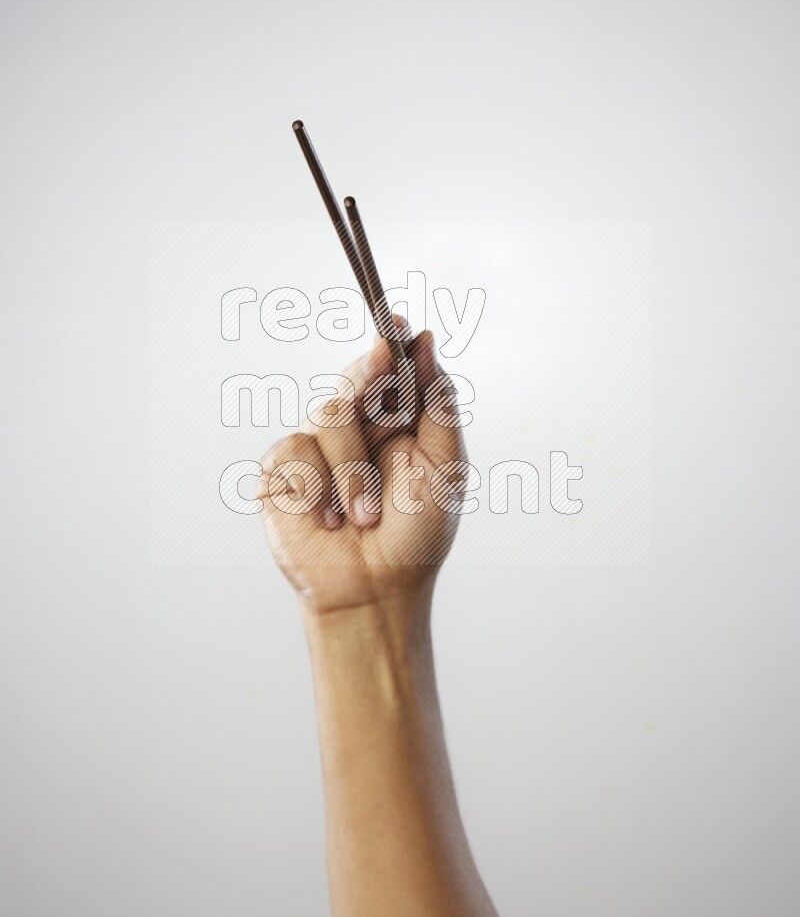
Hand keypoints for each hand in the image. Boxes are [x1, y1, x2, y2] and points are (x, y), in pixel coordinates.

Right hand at [259, 326, 465, 614]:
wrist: (374, 591)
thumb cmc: (416, 536)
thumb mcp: (443, 466)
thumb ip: (437, 404)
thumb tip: (424, 342)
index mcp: (396, 422)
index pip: (391, 369)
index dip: (391, 344)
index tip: (395, 326)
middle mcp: (356, 428)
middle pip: (355, 378)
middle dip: (370, 378)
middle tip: (385, 373)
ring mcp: (317, 448)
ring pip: (328, 414)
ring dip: (352, 471)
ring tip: (364, 516)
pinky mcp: (283, 471)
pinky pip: (295, 450)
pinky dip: (316, 488)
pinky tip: (327, 520)